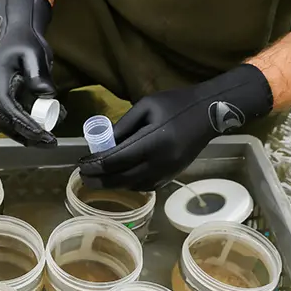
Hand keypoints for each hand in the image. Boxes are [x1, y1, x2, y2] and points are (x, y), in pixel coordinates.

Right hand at [0, 0, 64, 146]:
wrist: (17, 33)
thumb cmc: (26, 40)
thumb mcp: (35, 52)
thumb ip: (39, 73)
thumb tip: (47, 94)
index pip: (6, 105)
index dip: (23, 122)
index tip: (41, 132)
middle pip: (3, 119)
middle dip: (25, 135)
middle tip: (49, 142)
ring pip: (5, 123)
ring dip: (24, 135)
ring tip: (46, 142)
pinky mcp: (1, 98)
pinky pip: (9, 118)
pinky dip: (23, 128)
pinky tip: (40, 133)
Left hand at [78, 64, 272, 190]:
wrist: (209, 113)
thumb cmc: (176, 104)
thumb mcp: (146, 106)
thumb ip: (124, 126)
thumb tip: (103, 143)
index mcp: (154, 140)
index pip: (117, 159)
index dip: (96, 164)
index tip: (81, 164)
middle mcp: (161, 160)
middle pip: (123, 177)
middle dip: (100, 179)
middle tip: (83, 178)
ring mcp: (169, 170)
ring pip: (134, 185)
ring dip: (113, 184)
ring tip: (97, 180)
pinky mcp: (174, 174)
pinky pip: (147, 186)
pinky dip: (130, 185)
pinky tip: (120, 179)